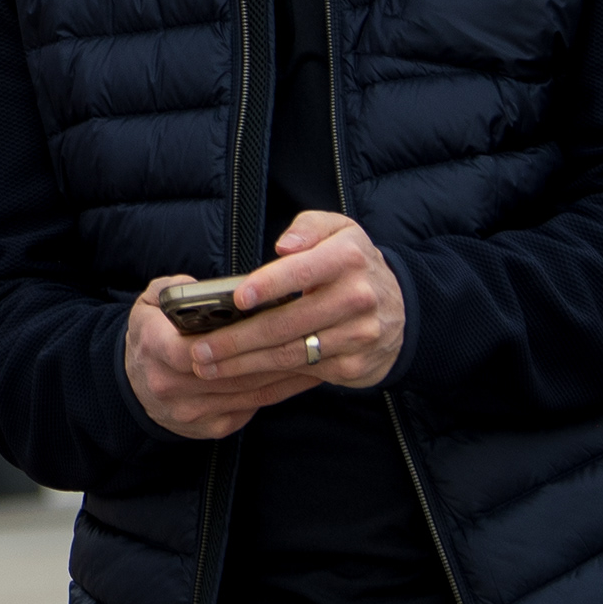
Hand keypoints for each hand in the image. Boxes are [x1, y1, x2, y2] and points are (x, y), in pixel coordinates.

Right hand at [127, 281, 309, 439]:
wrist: (134, 387)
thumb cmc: (150, 335)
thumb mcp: (149, 303)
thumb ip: (175, 289)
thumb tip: (214, 290)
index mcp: (152, 348)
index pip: (187, 349)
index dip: (226, 341)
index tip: (266, 322)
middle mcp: (170, 385)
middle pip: (231, 373)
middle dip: (271, 355)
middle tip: (307, 335)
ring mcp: (192, 411)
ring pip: (248, 391)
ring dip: (284, 374)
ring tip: (313, 353)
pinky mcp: (212, 427)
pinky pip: (252, 407)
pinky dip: (278, 391)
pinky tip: (299, 376)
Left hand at [194, 212, 405, 392]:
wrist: (403, 309)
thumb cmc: (352, 263)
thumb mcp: (338, 230)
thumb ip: (308, 228)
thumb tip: (283, 246)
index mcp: (348, 259)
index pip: (303, 272)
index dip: (269, 285)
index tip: (238, 298)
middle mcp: (357, 299)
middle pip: (288, 323)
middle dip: (238, 338)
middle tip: (199, 348)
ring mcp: (358, 336)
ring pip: (292, 353)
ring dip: (244, 363)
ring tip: (207, 365)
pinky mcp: (354, 366)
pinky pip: (303, 372)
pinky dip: (267, 375)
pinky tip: (239, 375)